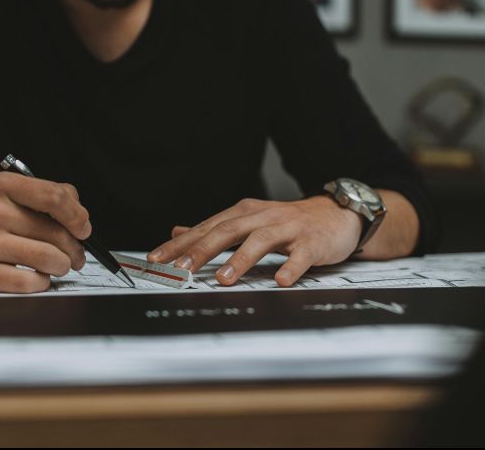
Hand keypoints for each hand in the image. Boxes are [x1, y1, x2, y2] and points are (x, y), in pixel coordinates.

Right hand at [0, 172, 89, 292]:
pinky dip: (42, 282)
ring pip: (48, 259)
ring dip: (62, 266)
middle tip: (76, 256)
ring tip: (58, 266)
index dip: (78, 216)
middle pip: (56, 234)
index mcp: (1, 186)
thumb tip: (81, 217)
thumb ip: (44, 195)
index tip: (83, 228)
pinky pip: (30, 282)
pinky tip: (36, 277)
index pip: (54, 197)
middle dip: (75, 249)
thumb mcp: (6, 192)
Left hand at [148, 196, 361, 286]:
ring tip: (222, 278)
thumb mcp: (247, 220)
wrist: (337, 215)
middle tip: (182, 268)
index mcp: (243, 213)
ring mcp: (288, 228)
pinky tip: (280, 281)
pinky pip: (301, 256)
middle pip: (227, 230)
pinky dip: (290, 268)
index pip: (206, 227)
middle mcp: (262, 217)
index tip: (157, 258)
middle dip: (202, 249)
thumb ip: (213, 228)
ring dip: (240, 259)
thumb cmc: (287, 222)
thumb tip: (177, 232)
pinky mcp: (312, 242)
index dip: (181, 243)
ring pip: (260, 241)